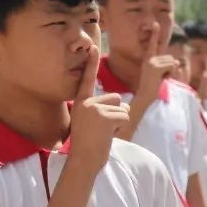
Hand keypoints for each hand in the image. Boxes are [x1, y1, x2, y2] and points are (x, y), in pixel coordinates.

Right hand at [67, 45, 128, 173]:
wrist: (83, 160)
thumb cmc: (89, 144)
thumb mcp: (90, 121)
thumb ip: (101, 108)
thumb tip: (121, 101)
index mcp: (81, 102)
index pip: (87, 79)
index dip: (91, 62)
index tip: (92, 46)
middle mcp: (86, 102)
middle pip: (117, 98)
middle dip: (117, 113)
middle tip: (103, 129)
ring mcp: (95, 109)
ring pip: (123, 108)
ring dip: (120, 122)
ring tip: (105, 133)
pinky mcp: (105, 117)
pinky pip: (125, 117)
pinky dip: (121, 128)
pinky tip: (109, 136)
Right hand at [136, 26, 181, 101]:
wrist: (145, 97)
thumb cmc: (154, 89)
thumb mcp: (161, 75)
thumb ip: (166, 67)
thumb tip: (177, 62)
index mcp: (149, 60)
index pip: (153, 45)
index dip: (154, 34)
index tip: (155, 24)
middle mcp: (149, 59)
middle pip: (171, 58)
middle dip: (171, 69)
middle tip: (161, 78)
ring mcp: (151, 62)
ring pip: (173, 62)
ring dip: (171, 73)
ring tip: (161, 80)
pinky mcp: (155, 67)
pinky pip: (172, 66)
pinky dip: (171, 74)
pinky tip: (162, 80)